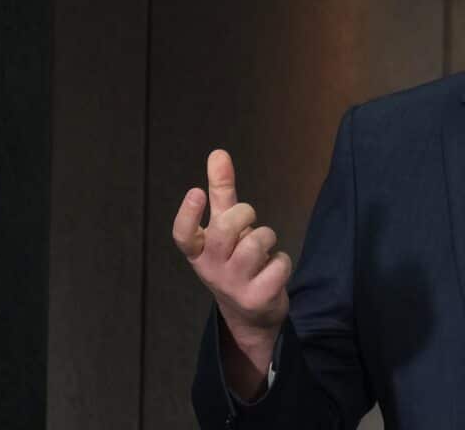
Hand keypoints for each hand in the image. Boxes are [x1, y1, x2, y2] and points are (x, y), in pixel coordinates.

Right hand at [173, 149, 291, 395]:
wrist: (250, 312)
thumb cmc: (234, 258)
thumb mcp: (225, 227)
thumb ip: (221, 192)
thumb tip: (218, 153)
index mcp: (198, 252)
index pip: (183, 235)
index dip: (188, 214)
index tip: (196, 191)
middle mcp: (210, 269)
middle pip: (224, 230)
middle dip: (244, 215)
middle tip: (250, 220)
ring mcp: (233, 286)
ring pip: (254, 245)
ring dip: (267, 237)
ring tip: (264, 248)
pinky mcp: (257, 298)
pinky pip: (278, 264)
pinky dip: (282, 261)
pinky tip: (274, 269)